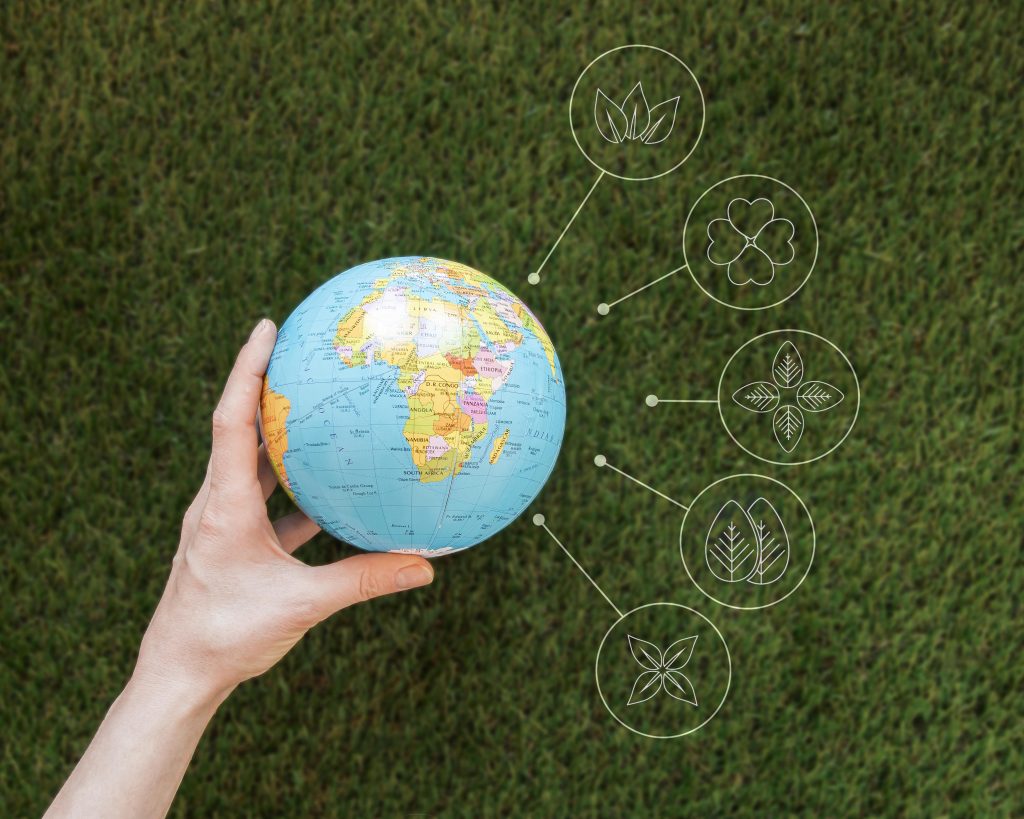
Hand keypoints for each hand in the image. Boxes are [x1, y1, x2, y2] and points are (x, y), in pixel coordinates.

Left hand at [134, 319, 434, 700]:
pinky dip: (294, 488)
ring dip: (280, 435)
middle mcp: (217, 503)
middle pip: (239, 428)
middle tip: (299, 350)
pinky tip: (329, 489)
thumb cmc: (227, 637)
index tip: (267, 327)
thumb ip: (364, 580)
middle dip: (266, 386)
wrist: (180, 675)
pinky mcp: (232, 542)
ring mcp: (222, 521)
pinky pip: (266, 501)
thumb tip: (425, 567)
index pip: (232, 419)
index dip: (248, 369)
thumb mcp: (301, 605)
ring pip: (252, 464)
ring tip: (317, 408)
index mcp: (224, 504)